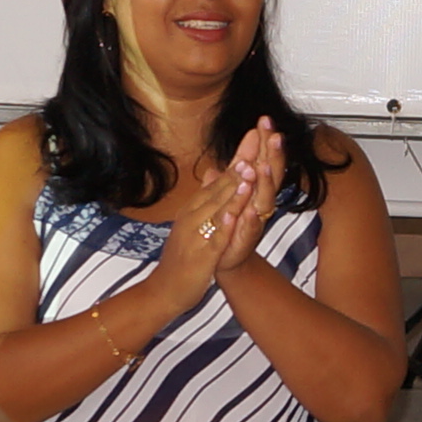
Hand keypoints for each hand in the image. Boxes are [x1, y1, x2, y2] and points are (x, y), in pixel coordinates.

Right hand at [140, 128, 282, 313]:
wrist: (165, 289)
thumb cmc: (182, 257)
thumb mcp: (194, 220)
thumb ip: (206, 196)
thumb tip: (213, 172)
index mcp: (197, 207)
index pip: (222, 176)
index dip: (239, 154)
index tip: (255, 131)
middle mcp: (196, 215)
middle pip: (222, 184)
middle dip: (241, 161)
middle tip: (257, 136)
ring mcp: (198, 233)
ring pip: (218, 207)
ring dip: (234, 187)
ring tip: (249, 167)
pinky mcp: (202, 254)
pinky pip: (215, 237)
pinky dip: (225, 224)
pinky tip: (235, 212)